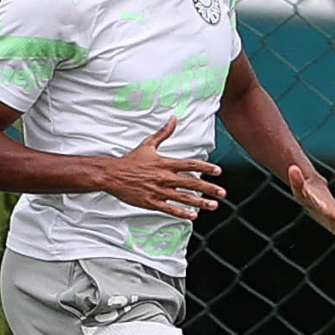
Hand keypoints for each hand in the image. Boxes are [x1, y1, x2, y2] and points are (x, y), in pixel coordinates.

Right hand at [105, 116, 226, 219]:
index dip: (206, 167)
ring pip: (184, 198)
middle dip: (209, 188)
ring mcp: (159, 191)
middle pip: (192, 183)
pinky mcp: (152, 202)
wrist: (112, 175)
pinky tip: (193, 216)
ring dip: (200, 203)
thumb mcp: (148, 144)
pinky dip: (182, 213)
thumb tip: (173, 119)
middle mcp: (165, 178)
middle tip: (222, 193)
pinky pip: (170, 209)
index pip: (191, 164)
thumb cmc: (130, 160)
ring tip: (213, 206)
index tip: (219, 171)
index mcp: (166, 163)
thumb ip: (163, 133)